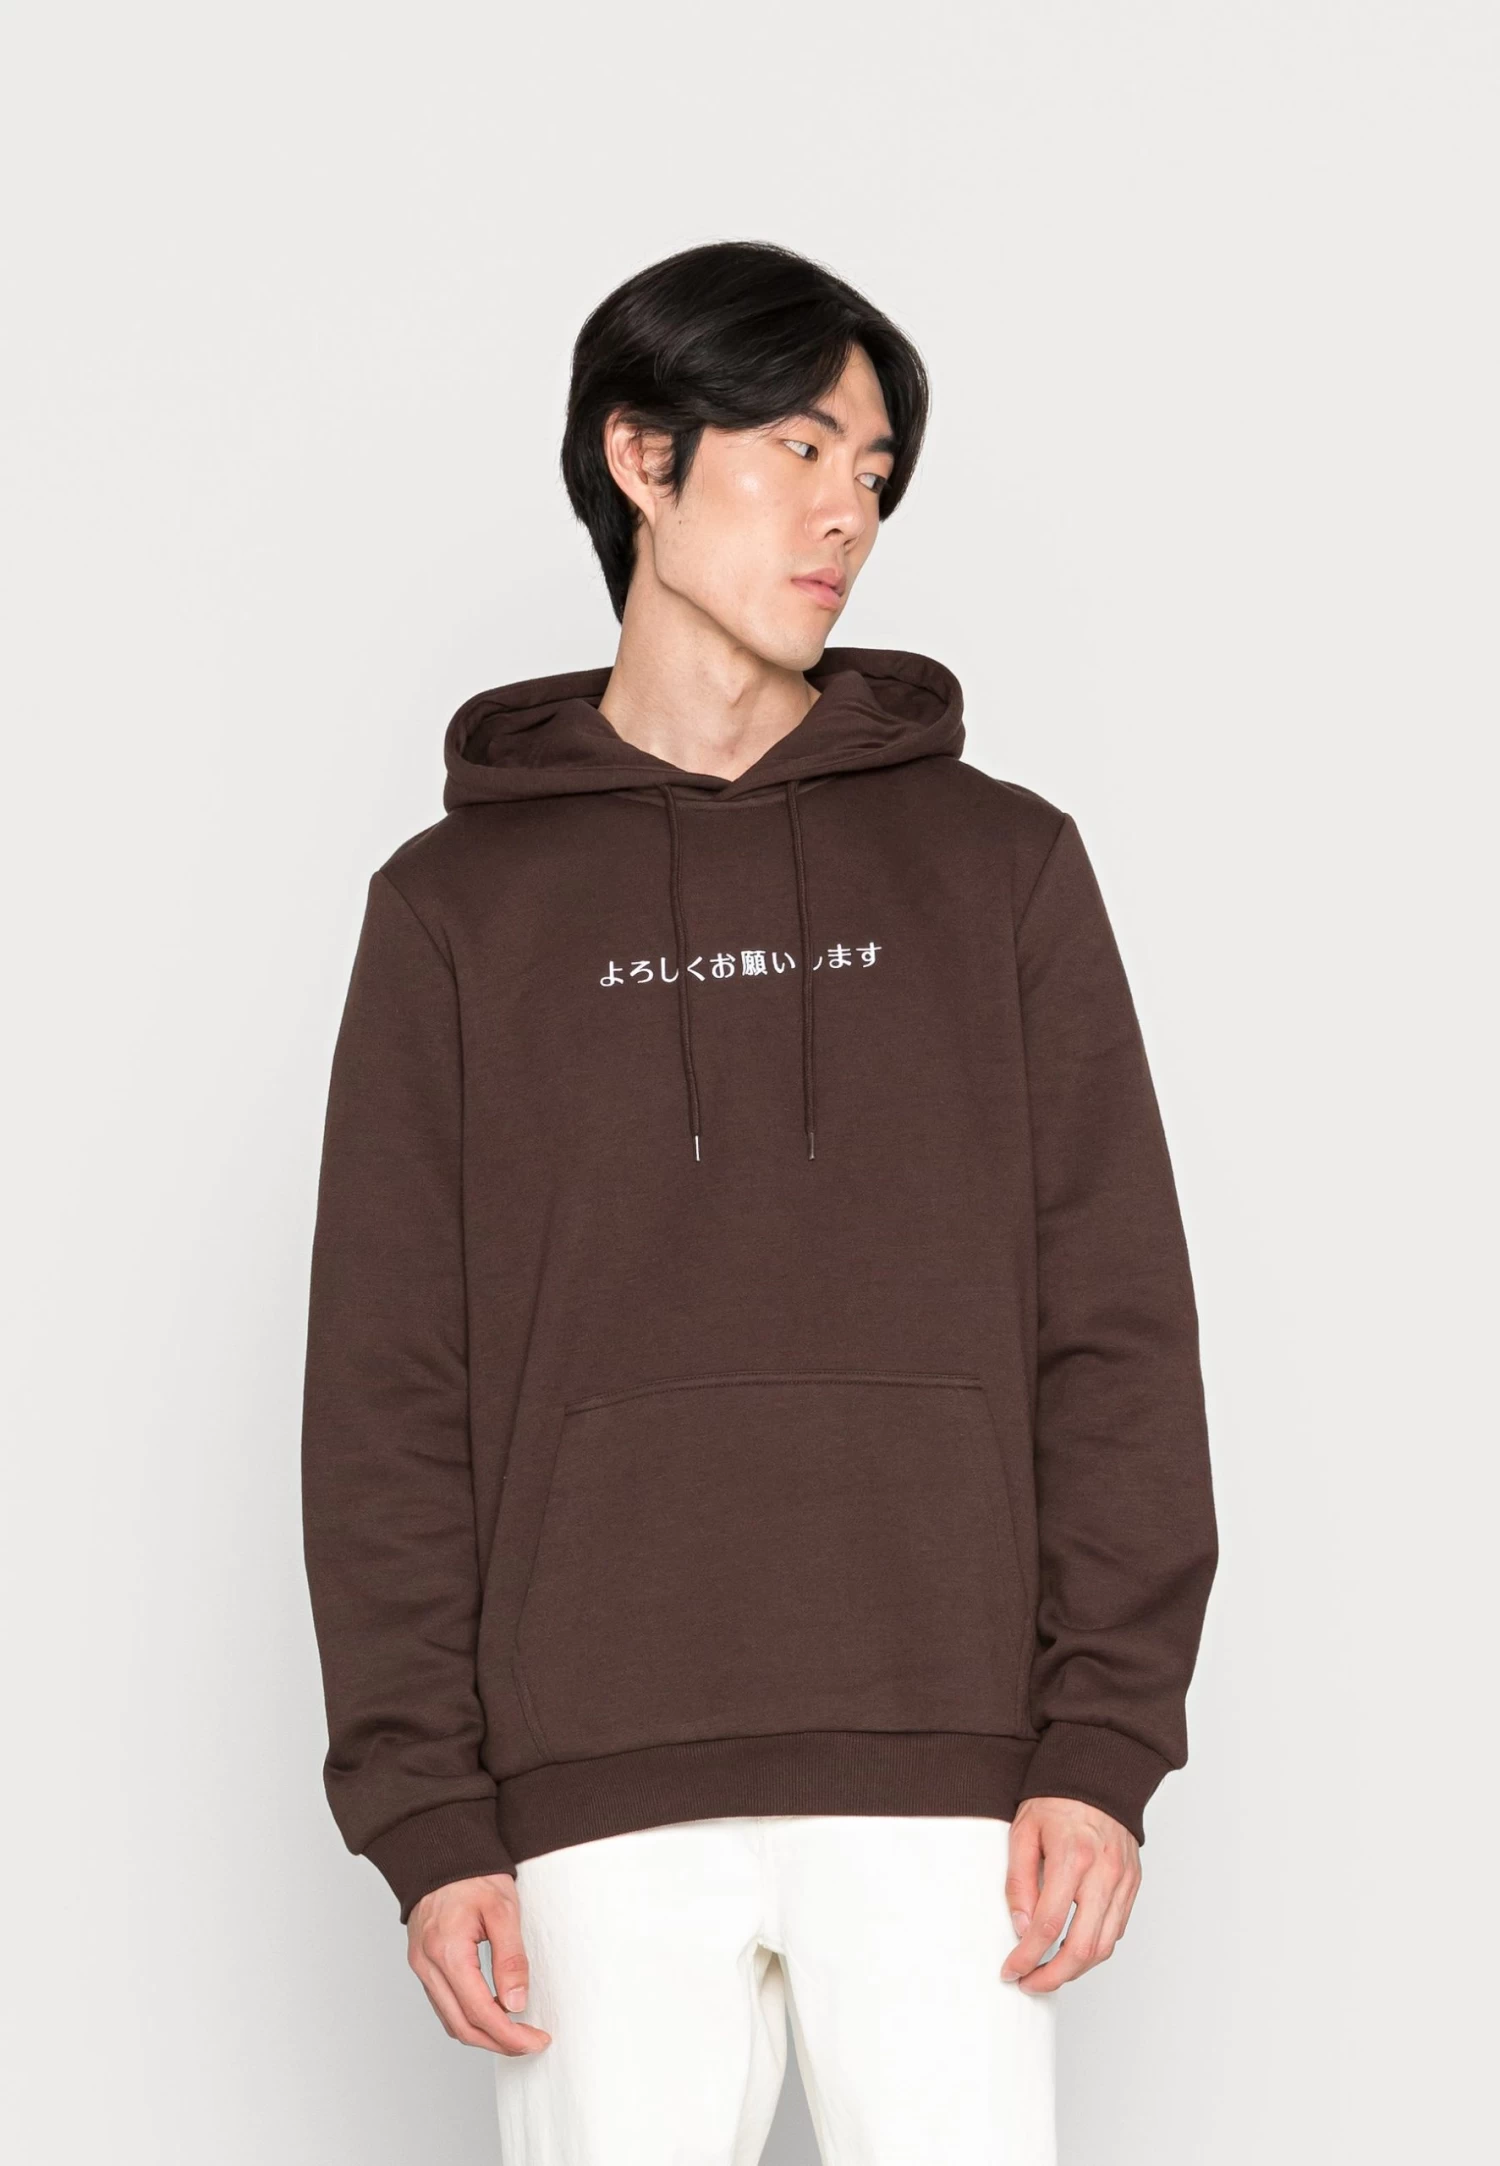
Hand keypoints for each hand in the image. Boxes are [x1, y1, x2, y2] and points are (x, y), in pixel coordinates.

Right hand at [407, 1872, 551, 2053]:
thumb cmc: (474, 1876)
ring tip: (516, 2034)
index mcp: (447, 1951)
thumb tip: (516, 2004)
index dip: (510, 2035)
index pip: (480, 2012)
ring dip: (483, 2035)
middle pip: (462, 2027)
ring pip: (450, 2022)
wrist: (442, 1854)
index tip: (536, 2040)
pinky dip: (468, 2018)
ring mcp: (421, 1967)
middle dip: (499, 2043)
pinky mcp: (423, 1965)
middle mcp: (427, 1965)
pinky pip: (444, 2006)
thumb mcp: (503, 1910)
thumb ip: (511, 1958)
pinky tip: (492, 2014)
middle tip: (531, 2043)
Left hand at [1001, 1796, 1139, 1993]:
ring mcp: (1123, 1881)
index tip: (1010, 1969)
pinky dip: (1095, 1948)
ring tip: (1048, 1973)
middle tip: (1029, 1983)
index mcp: (1072, 1857)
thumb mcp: (1023, 1832)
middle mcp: (1103, 1873)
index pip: (1048, 1925)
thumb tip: (1021, 1928)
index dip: (1026, 1956)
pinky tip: (1073, 1948)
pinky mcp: (1133, 1885)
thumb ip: (1019, 1881)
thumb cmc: (1056, 1800)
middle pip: (1081, 1948)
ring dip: (1075, 1970)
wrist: (1098, 1773)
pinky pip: (1116, 1930)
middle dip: (1052, 1977)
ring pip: (1104, 1947)